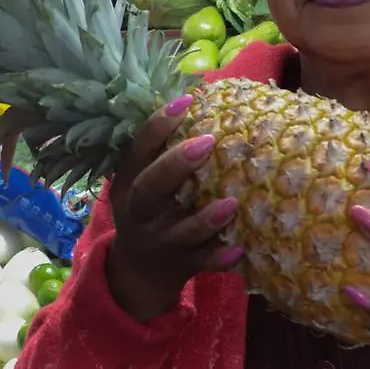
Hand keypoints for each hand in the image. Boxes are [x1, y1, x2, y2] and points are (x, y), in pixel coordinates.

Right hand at [104, 94, 243, 321]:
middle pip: (150, 189)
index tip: (187, 101)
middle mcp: (138, 212)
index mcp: (129, 182)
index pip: (137, 149)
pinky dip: (218, 259)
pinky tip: (240, 249)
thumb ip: (162, 150)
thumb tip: (202, 97)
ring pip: (178, 233)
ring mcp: (158, 242)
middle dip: (176, 166)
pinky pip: (200, 264)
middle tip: (208, 142)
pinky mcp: (179, 266)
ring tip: (231, 202)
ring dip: (204, 219)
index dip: (158, 124)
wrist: (137, 271)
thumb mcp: (142, 179)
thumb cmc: (151, 208)